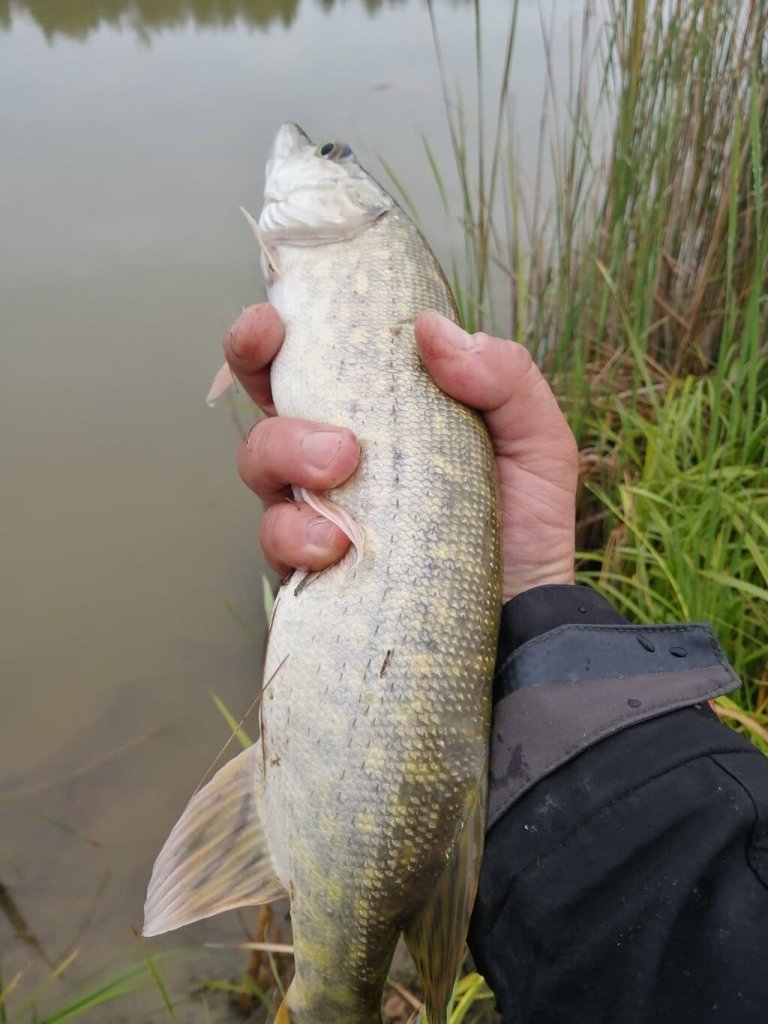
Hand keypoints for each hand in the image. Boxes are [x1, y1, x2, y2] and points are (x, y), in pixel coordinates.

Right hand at [223, 304, 577, 601]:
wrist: (523, 618)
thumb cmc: (525, 524)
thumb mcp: (535, 438)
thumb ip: (502, 375)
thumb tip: (431, 328)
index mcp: (382, 408)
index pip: (313, 354)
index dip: (273, 330)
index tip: (271, 319)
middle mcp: (338, 452)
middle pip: (266, 397)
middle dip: (261, 377)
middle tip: (323, 402)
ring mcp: (319, 507)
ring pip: (261, 463)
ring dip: (286, 454)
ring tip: (341, 472)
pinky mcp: (311, 564)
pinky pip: (275, 540)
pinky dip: (296, 536)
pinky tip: (338, 546)